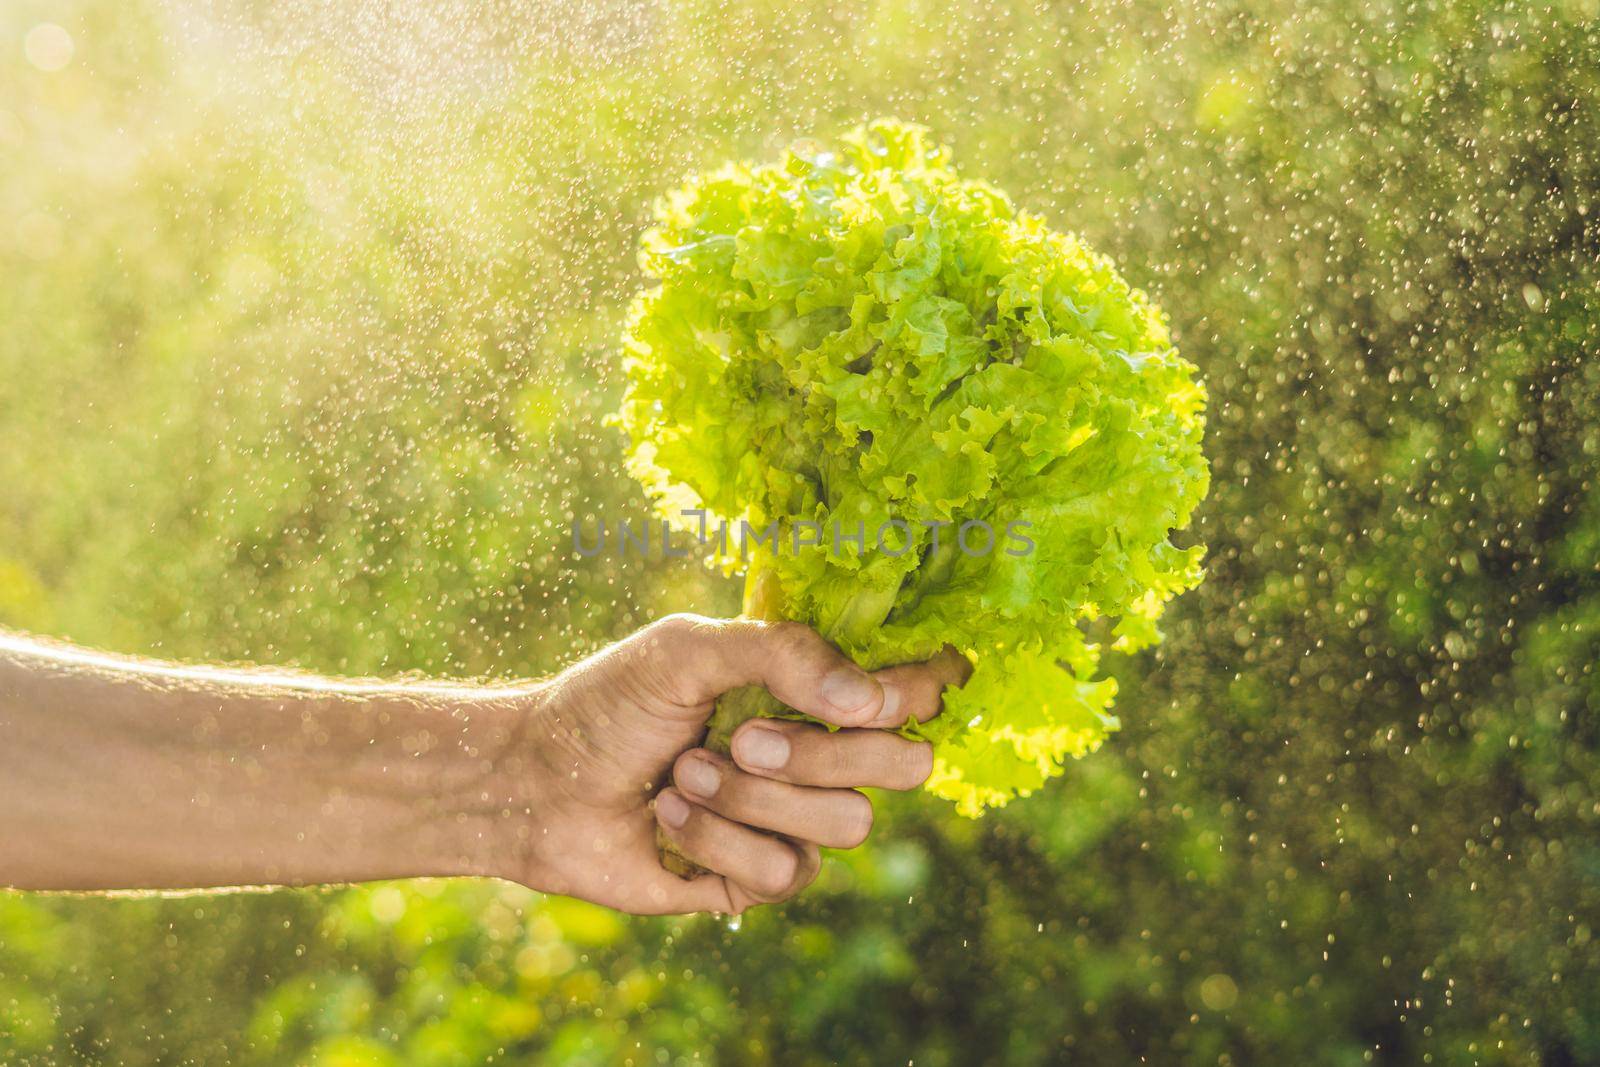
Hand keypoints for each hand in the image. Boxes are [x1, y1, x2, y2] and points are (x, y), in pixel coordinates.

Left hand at [504, 615, 967, 914]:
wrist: (534, 782)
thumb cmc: (610, 703)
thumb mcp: (687, 649)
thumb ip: (782, 652)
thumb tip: (867, 701)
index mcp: (814, 688)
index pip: (918, 690)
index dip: (914, 692)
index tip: (864, 694)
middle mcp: (820, 754)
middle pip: (905, 764)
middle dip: (822, 753)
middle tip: (742, 737)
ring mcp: (793, 821)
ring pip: (847, 823)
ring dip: (751, 798)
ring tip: (682, 774)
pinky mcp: (758, 879)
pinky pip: (785, 871)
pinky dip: (716, 840)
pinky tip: (668, 818)